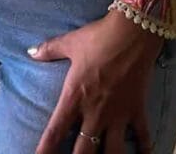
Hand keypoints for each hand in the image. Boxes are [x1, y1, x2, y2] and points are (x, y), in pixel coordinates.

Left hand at [28, 10, 164, 153]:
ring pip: (113, 152)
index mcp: (74, 97)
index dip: (45, 150)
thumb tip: (30, 52)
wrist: (131, 32)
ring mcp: (118, 114)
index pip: (55, 131)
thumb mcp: (70, 42)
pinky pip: (143, 137)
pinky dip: (145, 150)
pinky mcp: (137, 110)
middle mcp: (95, 112)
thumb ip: (49, 50)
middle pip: (84, 151)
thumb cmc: (98, 37)